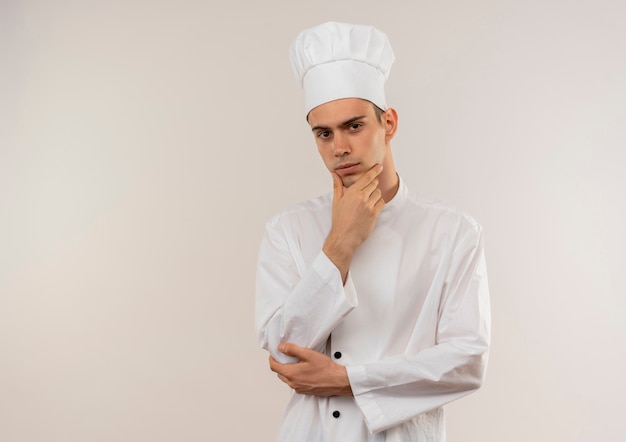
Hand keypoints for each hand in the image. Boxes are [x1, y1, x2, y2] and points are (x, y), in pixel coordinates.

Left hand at [269, 343, 352, 396]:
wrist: (338, 381)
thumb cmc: (326, 369)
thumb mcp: (308, 354)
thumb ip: (292, 350)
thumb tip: (281, 347)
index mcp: (291, 374)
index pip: (274, 366)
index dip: (272, 358)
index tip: (275, 353)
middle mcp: (293, 383)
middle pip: (279, 373)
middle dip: (280, 364)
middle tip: (286, 356)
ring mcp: (298, 389)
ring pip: (287, 379)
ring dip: (288, 371)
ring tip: (296, 362)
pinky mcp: (305, 391)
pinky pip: (295, 383)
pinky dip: (295, 377)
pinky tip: (304, 371)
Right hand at [323, 164, 384, 280]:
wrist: (344, 237)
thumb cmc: (339, 219)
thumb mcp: (336, 201)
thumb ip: (337, 186)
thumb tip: (334, 174)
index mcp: (352, 192)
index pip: (367, 177)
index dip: (374, 171)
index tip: (379, 166)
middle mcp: (361, 197)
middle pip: (374, 184)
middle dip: (372, 184)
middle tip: (367, 189)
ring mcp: (369, 206)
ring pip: (378, 193)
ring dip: (375, 194)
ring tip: (367, 200)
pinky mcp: (374, 214)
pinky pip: (381, 203)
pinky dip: (378, 203)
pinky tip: (371, 206)